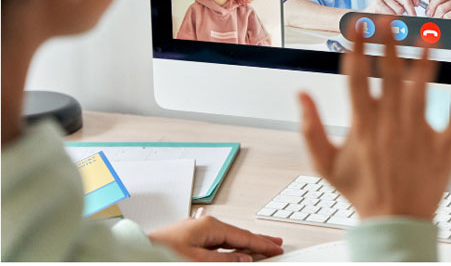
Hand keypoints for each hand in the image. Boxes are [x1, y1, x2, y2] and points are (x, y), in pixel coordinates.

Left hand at [148, 215, 282, 261]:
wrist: (137, 253)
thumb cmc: (162, 255)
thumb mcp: (198, 261)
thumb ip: (224, 260)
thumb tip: (245, 258)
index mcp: (209, 226)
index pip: (243, 236)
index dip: (262, 244)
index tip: (276, 248)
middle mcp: (204, 225)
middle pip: (238, 234)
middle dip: (258, 240)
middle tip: (275, 244)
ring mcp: (197, 231)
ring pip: (229, 239)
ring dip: (246, 244)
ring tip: (261, 247)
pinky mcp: (190, 240)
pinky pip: (218, 243)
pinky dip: (231, 247)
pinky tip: (235, 251)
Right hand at [299, 23, 450, 219]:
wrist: (394, 223)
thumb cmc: (360, 191)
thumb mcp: (325, 163)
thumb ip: (310, 128)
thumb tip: (301, 95)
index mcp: (364, 124)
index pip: (357, 77)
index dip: (356, 49)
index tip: (357, 28)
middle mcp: (391, 124)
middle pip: (390, 75)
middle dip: (388, 44)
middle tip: (389, 21)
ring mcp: (418, 134)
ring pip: (422, 91)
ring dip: (424, 64)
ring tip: (426, 40)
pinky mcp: (440, 149)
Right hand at [365, 0, 420, 16]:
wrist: (368, 15)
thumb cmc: (384, 11)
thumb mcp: (396, 5)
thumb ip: (405, 2)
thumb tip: (416, 4)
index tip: (417, 4)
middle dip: (411, 10)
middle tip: (413, 16)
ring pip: (399, 9)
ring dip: (398, 16)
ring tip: (391, 15)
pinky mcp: (377, 2)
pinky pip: (392, 13)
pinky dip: (392, 18)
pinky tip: (386, 16)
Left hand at [426, 0, 450, 19]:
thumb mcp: (445, 5)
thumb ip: (436, 3)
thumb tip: (428, 5)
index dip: (432, 6)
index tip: (428, 13)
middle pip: (441, 8)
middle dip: (435, 16)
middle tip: (434, 20)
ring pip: (446, 16)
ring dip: (442, 21)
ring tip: (443, 21)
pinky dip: (449, 23)